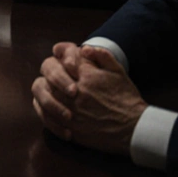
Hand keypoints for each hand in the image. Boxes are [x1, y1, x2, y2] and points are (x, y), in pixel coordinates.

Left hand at [32, 44, 146, 155]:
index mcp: (87, 75)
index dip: (62, 57)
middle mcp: (76, 91)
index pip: (64, 57)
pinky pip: (47, 117)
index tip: (65, 62)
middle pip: (49, 73)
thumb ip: (101, 55)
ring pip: (44, 94)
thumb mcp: (118, 71)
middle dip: (51, 72)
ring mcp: (71, 110)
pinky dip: (45, 112)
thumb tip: (83, 48)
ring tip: (52, 93)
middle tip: (56, 78)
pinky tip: (52, 111)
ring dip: (46, 91)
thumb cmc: (126, 99)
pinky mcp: (70, 127)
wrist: (134, 128)